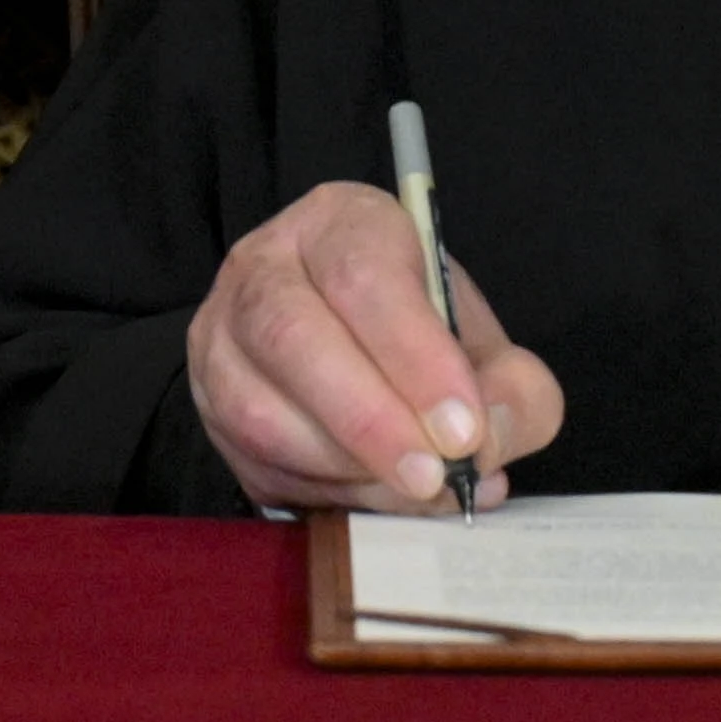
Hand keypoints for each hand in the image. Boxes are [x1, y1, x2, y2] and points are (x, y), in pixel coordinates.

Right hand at [185, 178, 561, 512]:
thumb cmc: (418, 336)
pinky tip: (376, 498)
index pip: (362, 275)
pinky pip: (252, 462)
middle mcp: (263, 267)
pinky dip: (322, 493)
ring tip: (415, 491)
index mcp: (339, 222)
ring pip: (258, 409)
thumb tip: (491, 442)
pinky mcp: (208, 407)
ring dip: (346, 467)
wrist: (354, 347)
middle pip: (292, 336)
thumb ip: (512, 388)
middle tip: (434, 474)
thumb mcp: (482, 343)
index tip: (463, 426)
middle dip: (371, 421)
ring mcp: (222, 338)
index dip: (415, 356)